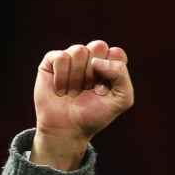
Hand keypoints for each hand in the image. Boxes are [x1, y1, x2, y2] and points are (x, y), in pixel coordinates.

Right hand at [31, 39, 133, 169]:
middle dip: (94, 72)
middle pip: (98, 46)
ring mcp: (71, 57)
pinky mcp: (52, 60)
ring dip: (77, 77)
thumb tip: (96, 61)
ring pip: (79, 50)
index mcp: (109, 64)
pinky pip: (61, 57)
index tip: (105, 90)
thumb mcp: (122, 100)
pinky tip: (61, 90)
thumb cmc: (94, 115)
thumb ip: (121, 75)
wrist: (68, 129)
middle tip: (89, 89)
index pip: (116, 53)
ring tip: (74, 92)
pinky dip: (62, 77)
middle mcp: (91, 57)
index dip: (111, 72)